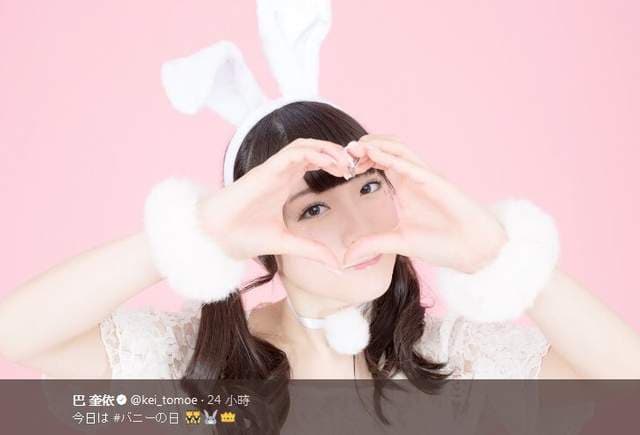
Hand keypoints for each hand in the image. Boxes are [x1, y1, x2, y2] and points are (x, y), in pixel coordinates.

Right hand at [200, 138, 371, 268]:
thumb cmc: (244, 236)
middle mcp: (281, 172)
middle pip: (315, 149)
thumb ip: (312, 250)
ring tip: (348, 163)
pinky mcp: (266, 169)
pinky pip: (294, 152)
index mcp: (286, 183)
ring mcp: (273, 168)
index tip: (355, 175)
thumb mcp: (287, 243)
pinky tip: (331, 162)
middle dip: (338, 153)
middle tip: (358, 165)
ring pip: (306, 145)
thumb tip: (337, 264)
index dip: (336, 163)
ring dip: (329, 149)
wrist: (216, 236)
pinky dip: (315, 152)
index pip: (316, 162)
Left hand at [342, 134, 507, 273]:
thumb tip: (346, 256)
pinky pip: (412, 165)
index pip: (378, 163)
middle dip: (363, 147)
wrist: (473, 250)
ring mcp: (425, 177)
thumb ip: (373, 244)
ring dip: (376, 145)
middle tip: (341, 153)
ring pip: (399, 149)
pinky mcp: (436, 182)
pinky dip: (393, 158)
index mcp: (403, 187)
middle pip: (386, 149)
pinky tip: (375, 155)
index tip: (340, 167)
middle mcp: (413, 177)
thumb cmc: (442, 243)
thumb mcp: (398, 243)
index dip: (359, 160)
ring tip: (355, 148)